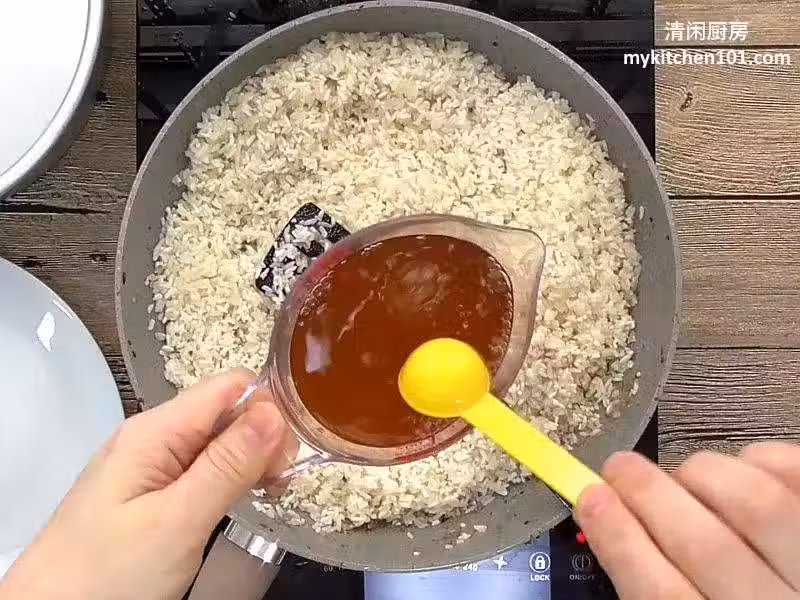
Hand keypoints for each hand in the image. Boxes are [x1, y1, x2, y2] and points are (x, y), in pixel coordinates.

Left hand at [0, 369, 292, 599]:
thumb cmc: (105, 575)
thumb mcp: (178, 520)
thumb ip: (227, 465)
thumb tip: (275, 411)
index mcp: (155, 431)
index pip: (231, 386)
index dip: (269, 411)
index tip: (286, 459)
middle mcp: (153, 437)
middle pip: (227, 411)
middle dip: (263, 439)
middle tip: (276, 486)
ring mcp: (151, 464)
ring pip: (218, 441)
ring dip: (250, 462)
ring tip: (265, 496)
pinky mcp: (152, 491)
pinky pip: (202, 468)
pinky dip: (229, 480)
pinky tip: (239, 501)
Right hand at [575, 446, 799, 598]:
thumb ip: (659, 591)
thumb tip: (613, 525)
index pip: (661, 594)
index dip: (619, 538)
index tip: (592, 498)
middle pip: (702, 545)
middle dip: (647, 493)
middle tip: (619, 466)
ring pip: (756, 503)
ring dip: (703, 474)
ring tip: (686, 474)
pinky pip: (798, 477)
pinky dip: (763, 459)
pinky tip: (743, 467)